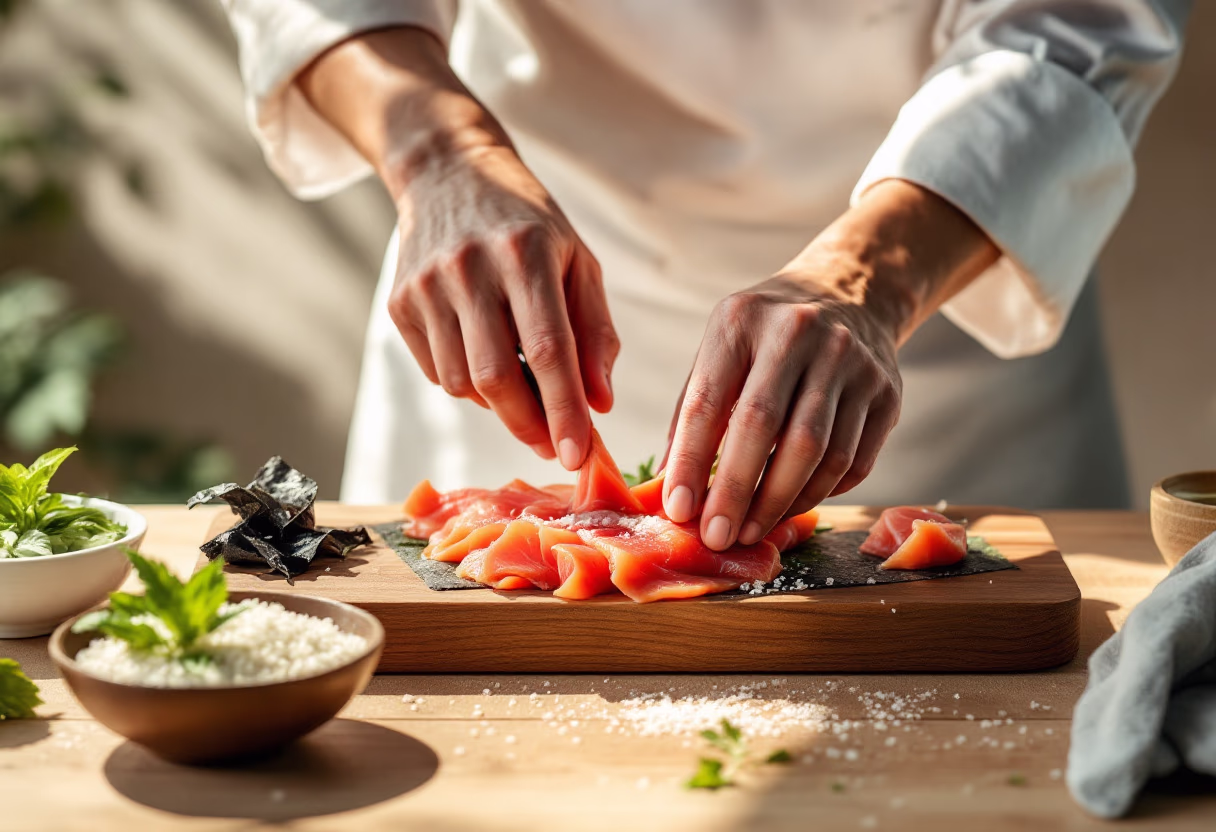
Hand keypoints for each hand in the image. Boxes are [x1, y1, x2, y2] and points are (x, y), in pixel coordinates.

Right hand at [298, 27, 617, 469]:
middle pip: (497, 377)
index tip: (580, 455)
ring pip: (464, 382)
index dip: (564, 410)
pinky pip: (437, 372)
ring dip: (500, 406)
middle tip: (554, 446)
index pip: (548, 349)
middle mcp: (470, 268)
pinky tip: (487, 358)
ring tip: (524, 390)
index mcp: (526, 253)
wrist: (448, 172)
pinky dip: (469, 385)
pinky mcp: (399, 302)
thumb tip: (600, 402)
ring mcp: (427, 286)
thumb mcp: (578, 261)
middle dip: (530, 425)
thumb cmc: (528, 225)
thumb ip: (595, 331)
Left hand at [661, 180, 999, 548]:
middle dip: (737, 492)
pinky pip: (854, 460)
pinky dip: (820, 492)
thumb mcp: (721, 349)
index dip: (692, 462)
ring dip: (781, 501)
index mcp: (742, 321)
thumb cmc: (767, 336)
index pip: (710, 401)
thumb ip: (693, 413)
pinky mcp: (887, 392)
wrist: (851, 293)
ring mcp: (851, 361)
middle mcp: (799, 333)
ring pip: (817, 451)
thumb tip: (670, 490)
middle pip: (765, 427)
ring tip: (753, 530)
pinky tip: (794, 506)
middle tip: (718, 537)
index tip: (679, 511)